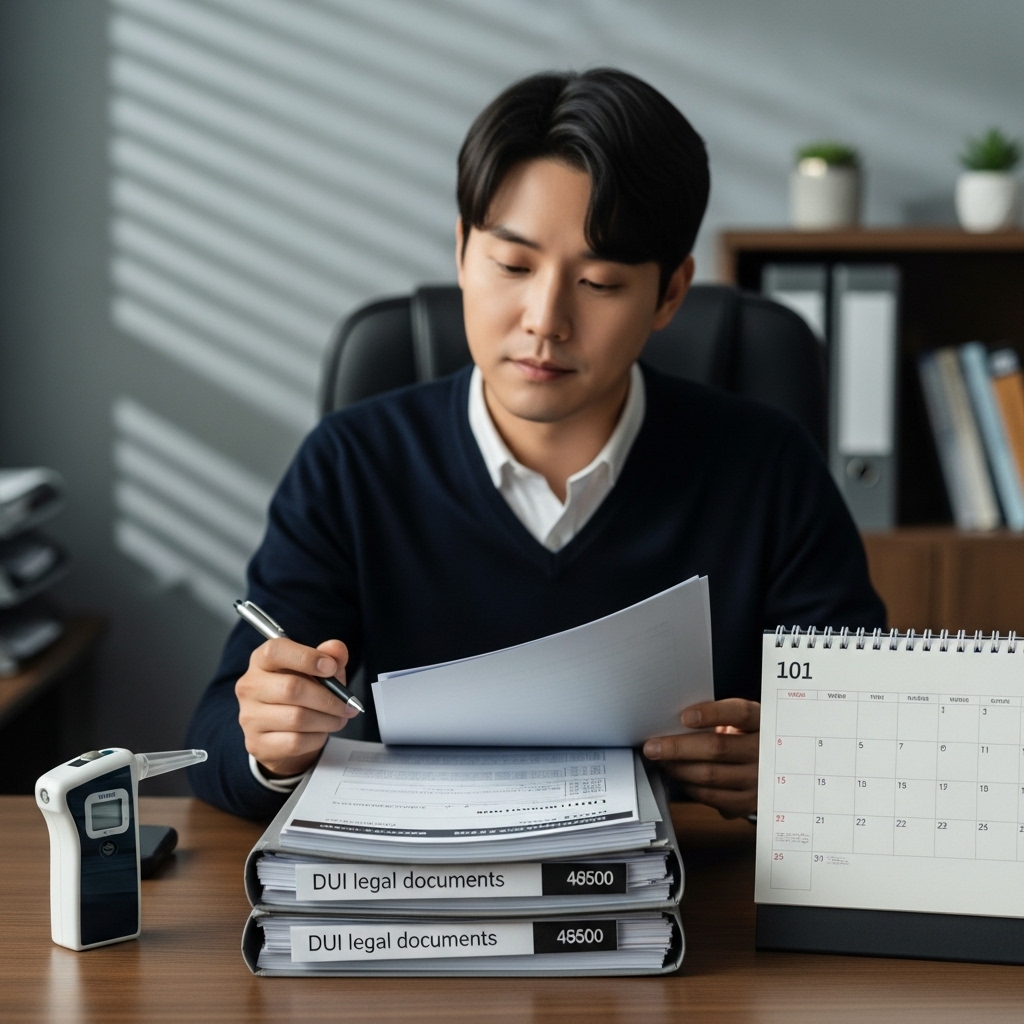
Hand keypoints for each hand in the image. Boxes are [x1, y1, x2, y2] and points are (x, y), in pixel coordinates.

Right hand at [235, 637, 357, 777]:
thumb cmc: (302, 693)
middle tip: (348, 705)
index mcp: (261, 660)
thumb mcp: (318, 671)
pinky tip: (321, 733)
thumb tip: (337, 648)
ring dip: (327, 720)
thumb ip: (330, 656)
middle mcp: (250, 686)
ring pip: (296, 718)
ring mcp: (249, 717)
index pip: (276, 651)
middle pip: (291, 688)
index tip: (331, 667)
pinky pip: (295, 742)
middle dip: (328, 698)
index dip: (306, 657)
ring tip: (339, 719)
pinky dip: (317, 738)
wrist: (283, 733)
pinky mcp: (257, 743)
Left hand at [642, 698, 759, 817]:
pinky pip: (711, 797)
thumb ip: (717, 717)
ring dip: (678, 769)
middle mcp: (764, 752)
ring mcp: (758, 780)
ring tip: (660, 761)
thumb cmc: (747, 736)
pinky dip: (689, 787)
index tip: (684, 716)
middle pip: (717, 748)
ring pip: (710, 776)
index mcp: (762, 721)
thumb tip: (673, 720)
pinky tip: (677, 777)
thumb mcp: (741, 720)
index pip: (739, 713)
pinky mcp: (748, 803)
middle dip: (678, 748)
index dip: (712, 713)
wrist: (777, 766)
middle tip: (652, 747)